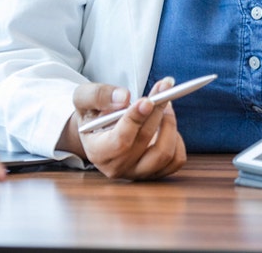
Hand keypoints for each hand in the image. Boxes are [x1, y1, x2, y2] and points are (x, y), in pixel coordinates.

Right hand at [58, 78, 186, 179]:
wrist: (98, 131)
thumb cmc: (91, 114)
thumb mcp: (84, 98)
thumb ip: (98, 95)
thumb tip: (124, 99)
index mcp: (98, 152)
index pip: (120, 141)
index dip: (135, 120)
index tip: (147, 100)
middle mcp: (118, 167)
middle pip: (145, 141)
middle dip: (157, 110)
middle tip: (164, 87)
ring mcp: (138, 172)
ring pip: (165, 153)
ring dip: (169, 123)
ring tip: (164, 104)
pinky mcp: (155, 172)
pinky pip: (176, 159)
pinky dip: (177, 139)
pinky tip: (166, 123)